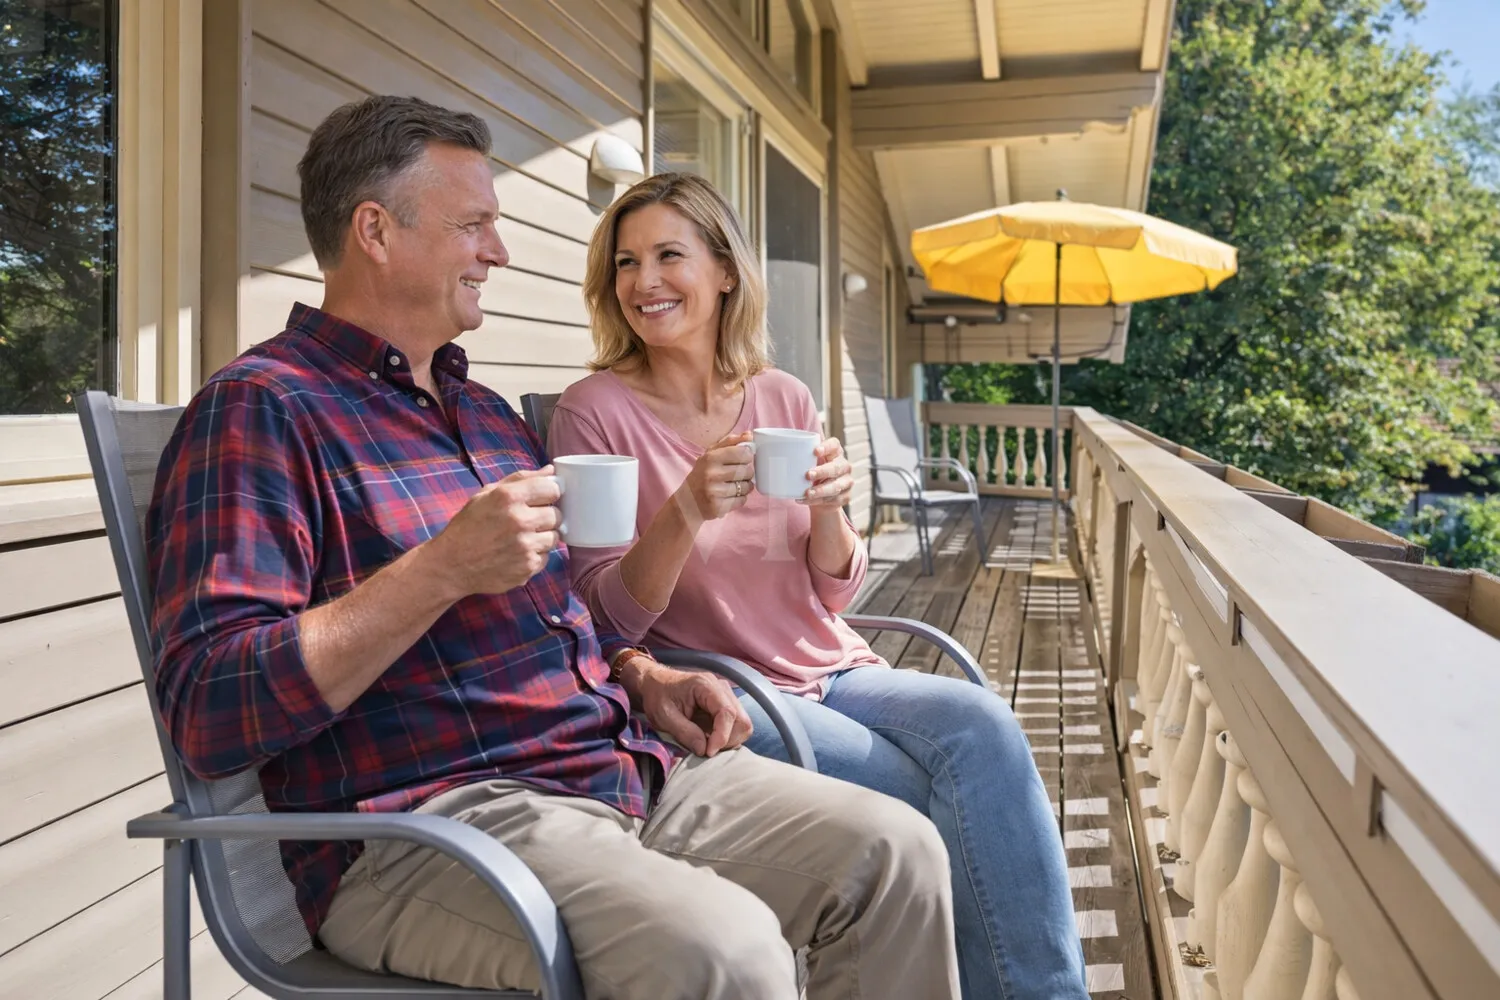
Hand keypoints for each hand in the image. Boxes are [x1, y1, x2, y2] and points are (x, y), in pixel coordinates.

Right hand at [424, 466, 561, 597]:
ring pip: (555, 537)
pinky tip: (517, 553)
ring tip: (521, 538)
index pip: (552, 489)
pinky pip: (546, 557)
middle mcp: (520, 521)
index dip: (549, 494)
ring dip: (543, 537)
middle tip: (529, 521)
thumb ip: (521, 479)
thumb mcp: (486, 494)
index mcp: (508, 497)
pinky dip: (536, 555)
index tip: (542, 499)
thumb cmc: (468, 526)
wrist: (451, 565)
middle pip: (557, 515)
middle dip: (546, 516)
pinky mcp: (528, 567)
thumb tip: (550, 471)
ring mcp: (525, 546)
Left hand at [624, 657, 751, 756]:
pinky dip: (726, 738)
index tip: (708, 752)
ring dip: (728, 741)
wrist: (657, 684)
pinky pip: (736, 726)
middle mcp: (722, 688)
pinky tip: (709, 739)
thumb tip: (704, 750)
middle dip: (727, 740)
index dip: (722, 736)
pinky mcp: (726, 706)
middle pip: (741, 720)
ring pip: (742, 724)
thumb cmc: (658, 696)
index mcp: (705, 685)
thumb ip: (684, 732)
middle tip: (707, 750)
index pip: (727, 712)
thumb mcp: (664, 716)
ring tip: (707, 744)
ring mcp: (726, 697)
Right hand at [673, 432, 754, 521]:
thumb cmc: (701, 475)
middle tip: (737, 474)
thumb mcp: (710, 454)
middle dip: (747, 472)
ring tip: (734, 485)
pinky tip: (730, 496)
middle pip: (747, 470)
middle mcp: (712, 474)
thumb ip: (730, 442)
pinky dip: (740, 498)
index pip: (743, 453)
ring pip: (747, 486)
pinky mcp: (719, 507)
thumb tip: (749, 435)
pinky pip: (742, 500)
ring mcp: (715, 492)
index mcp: (710, 458)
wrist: (687, 503)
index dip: (747, 456)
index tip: (743, 458)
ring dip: (745, 486)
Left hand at [802, 437, 853, 508]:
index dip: (827, 447)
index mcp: (835, 453)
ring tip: (806, 493)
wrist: (821, 497)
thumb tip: (771, 456)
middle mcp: (844, 466)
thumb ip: (797, 459)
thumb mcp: (808, 465)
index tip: (815, 451)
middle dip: (822, 471)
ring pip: (835, 486)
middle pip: (836, 467)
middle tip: (807, 475)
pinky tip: (804, 500)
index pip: (835, 445)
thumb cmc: (812, 476)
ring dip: (820, 490)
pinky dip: (816, 501)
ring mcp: (847, 482)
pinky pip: (831, 500)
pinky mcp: (845, 497)